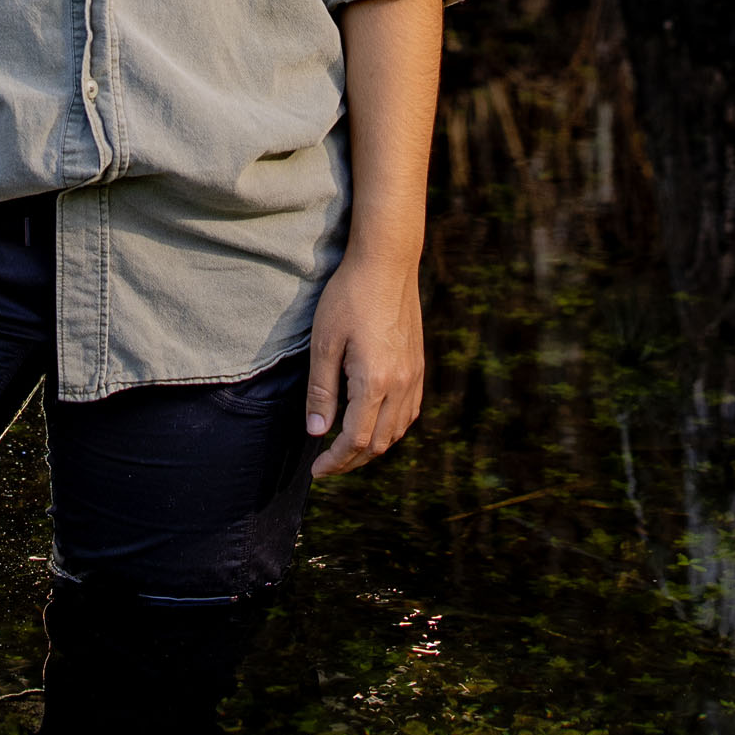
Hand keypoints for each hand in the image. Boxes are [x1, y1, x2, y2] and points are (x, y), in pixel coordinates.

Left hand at [304, 246, 423, 478]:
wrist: (387, 263)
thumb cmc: (350, 297)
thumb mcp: (324, 342)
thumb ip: (322, 391)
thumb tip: (316, 432)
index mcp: (375, 382)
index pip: (355, 440)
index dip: (335, 462)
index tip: (316, 471)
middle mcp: (401, 385)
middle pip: (378, 443)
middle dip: (351, 461)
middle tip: (327, 465)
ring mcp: (414, 376)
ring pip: (397, 432)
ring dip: (372, 448)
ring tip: (347, 450)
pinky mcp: (419, 365)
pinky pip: (409, 412)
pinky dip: (391, 429)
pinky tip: (375, 425)